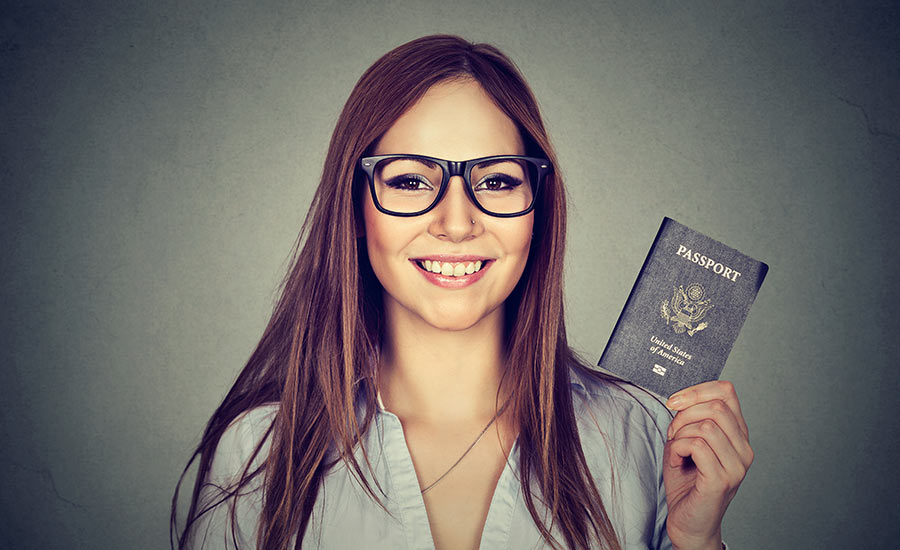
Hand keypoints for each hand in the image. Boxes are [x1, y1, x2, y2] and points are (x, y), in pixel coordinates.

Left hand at [662, 380, 752, 549]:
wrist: (688, 522)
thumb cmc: (686, 483)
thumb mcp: (687, 442)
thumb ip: (690, 419)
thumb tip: (681, 399)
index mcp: (738, 435)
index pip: (727, 392)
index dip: (696, 390)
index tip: (674, 401)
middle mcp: (744, 449)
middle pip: (716, 406)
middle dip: (683, 414)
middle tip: (673, 433)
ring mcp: (737, 466)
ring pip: (705, 426)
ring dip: (679, 434)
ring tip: (676, 451)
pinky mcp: (722, 479)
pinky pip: (697, 445)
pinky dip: (678, 448)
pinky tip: (677, 461)